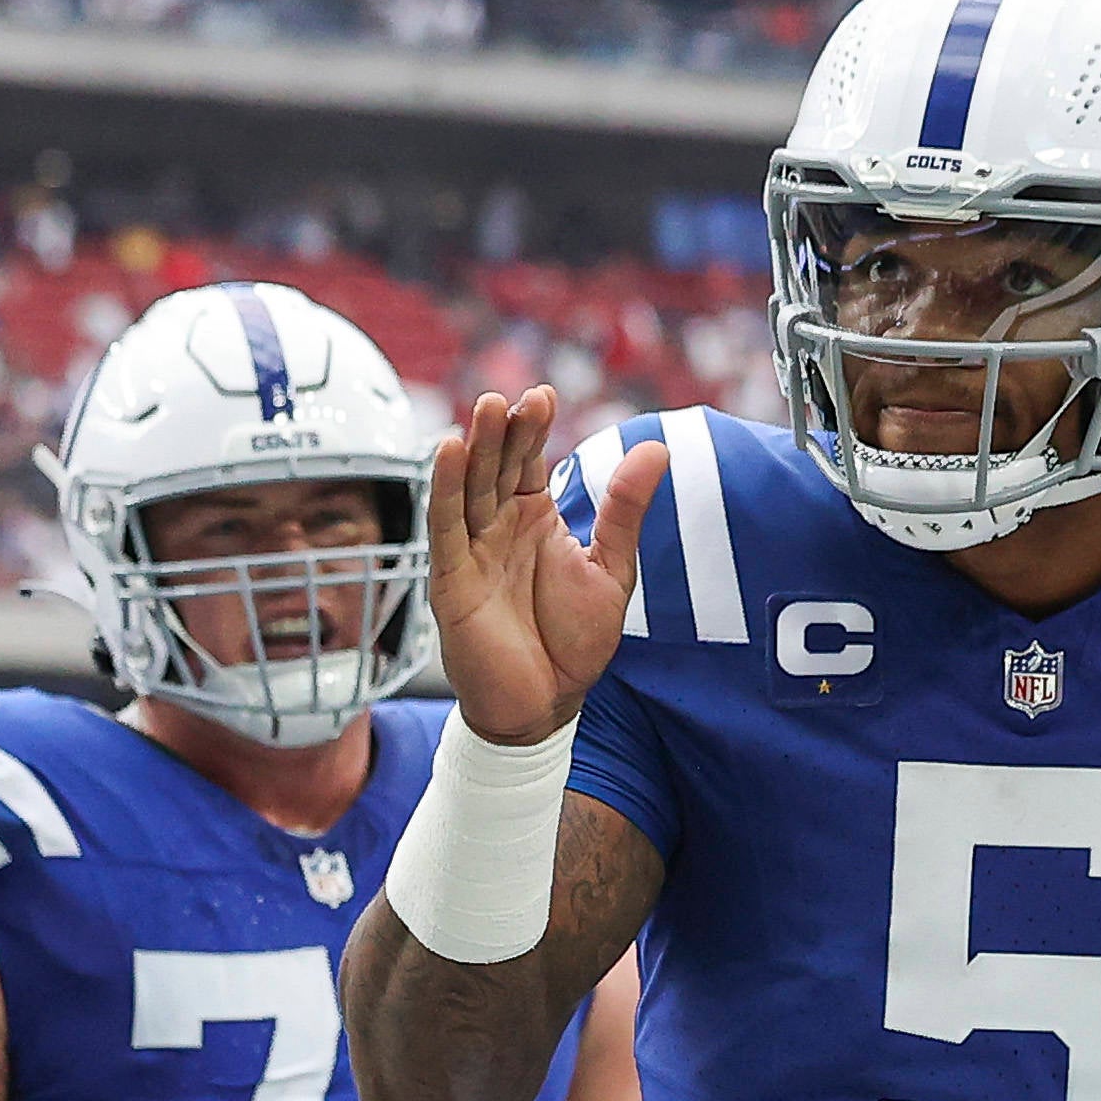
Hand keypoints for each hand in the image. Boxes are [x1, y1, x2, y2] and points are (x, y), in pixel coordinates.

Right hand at [429, 385, 665, 747]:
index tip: (544, 395)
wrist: (547, 705)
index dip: (533, 429)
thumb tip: (656, 448)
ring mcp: (472, 551)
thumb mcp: (612, 570)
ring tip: (485, 408)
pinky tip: (446, 452)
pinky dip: (445, 490)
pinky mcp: (451, 578)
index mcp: (536, 520)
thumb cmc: (574, 643)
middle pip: (496, 466)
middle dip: (503, 431)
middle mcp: (499, 528)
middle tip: (510, 396)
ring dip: (473, 448)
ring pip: (469, 488)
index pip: (528, 462)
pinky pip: (445, 527)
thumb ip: (626, 510)